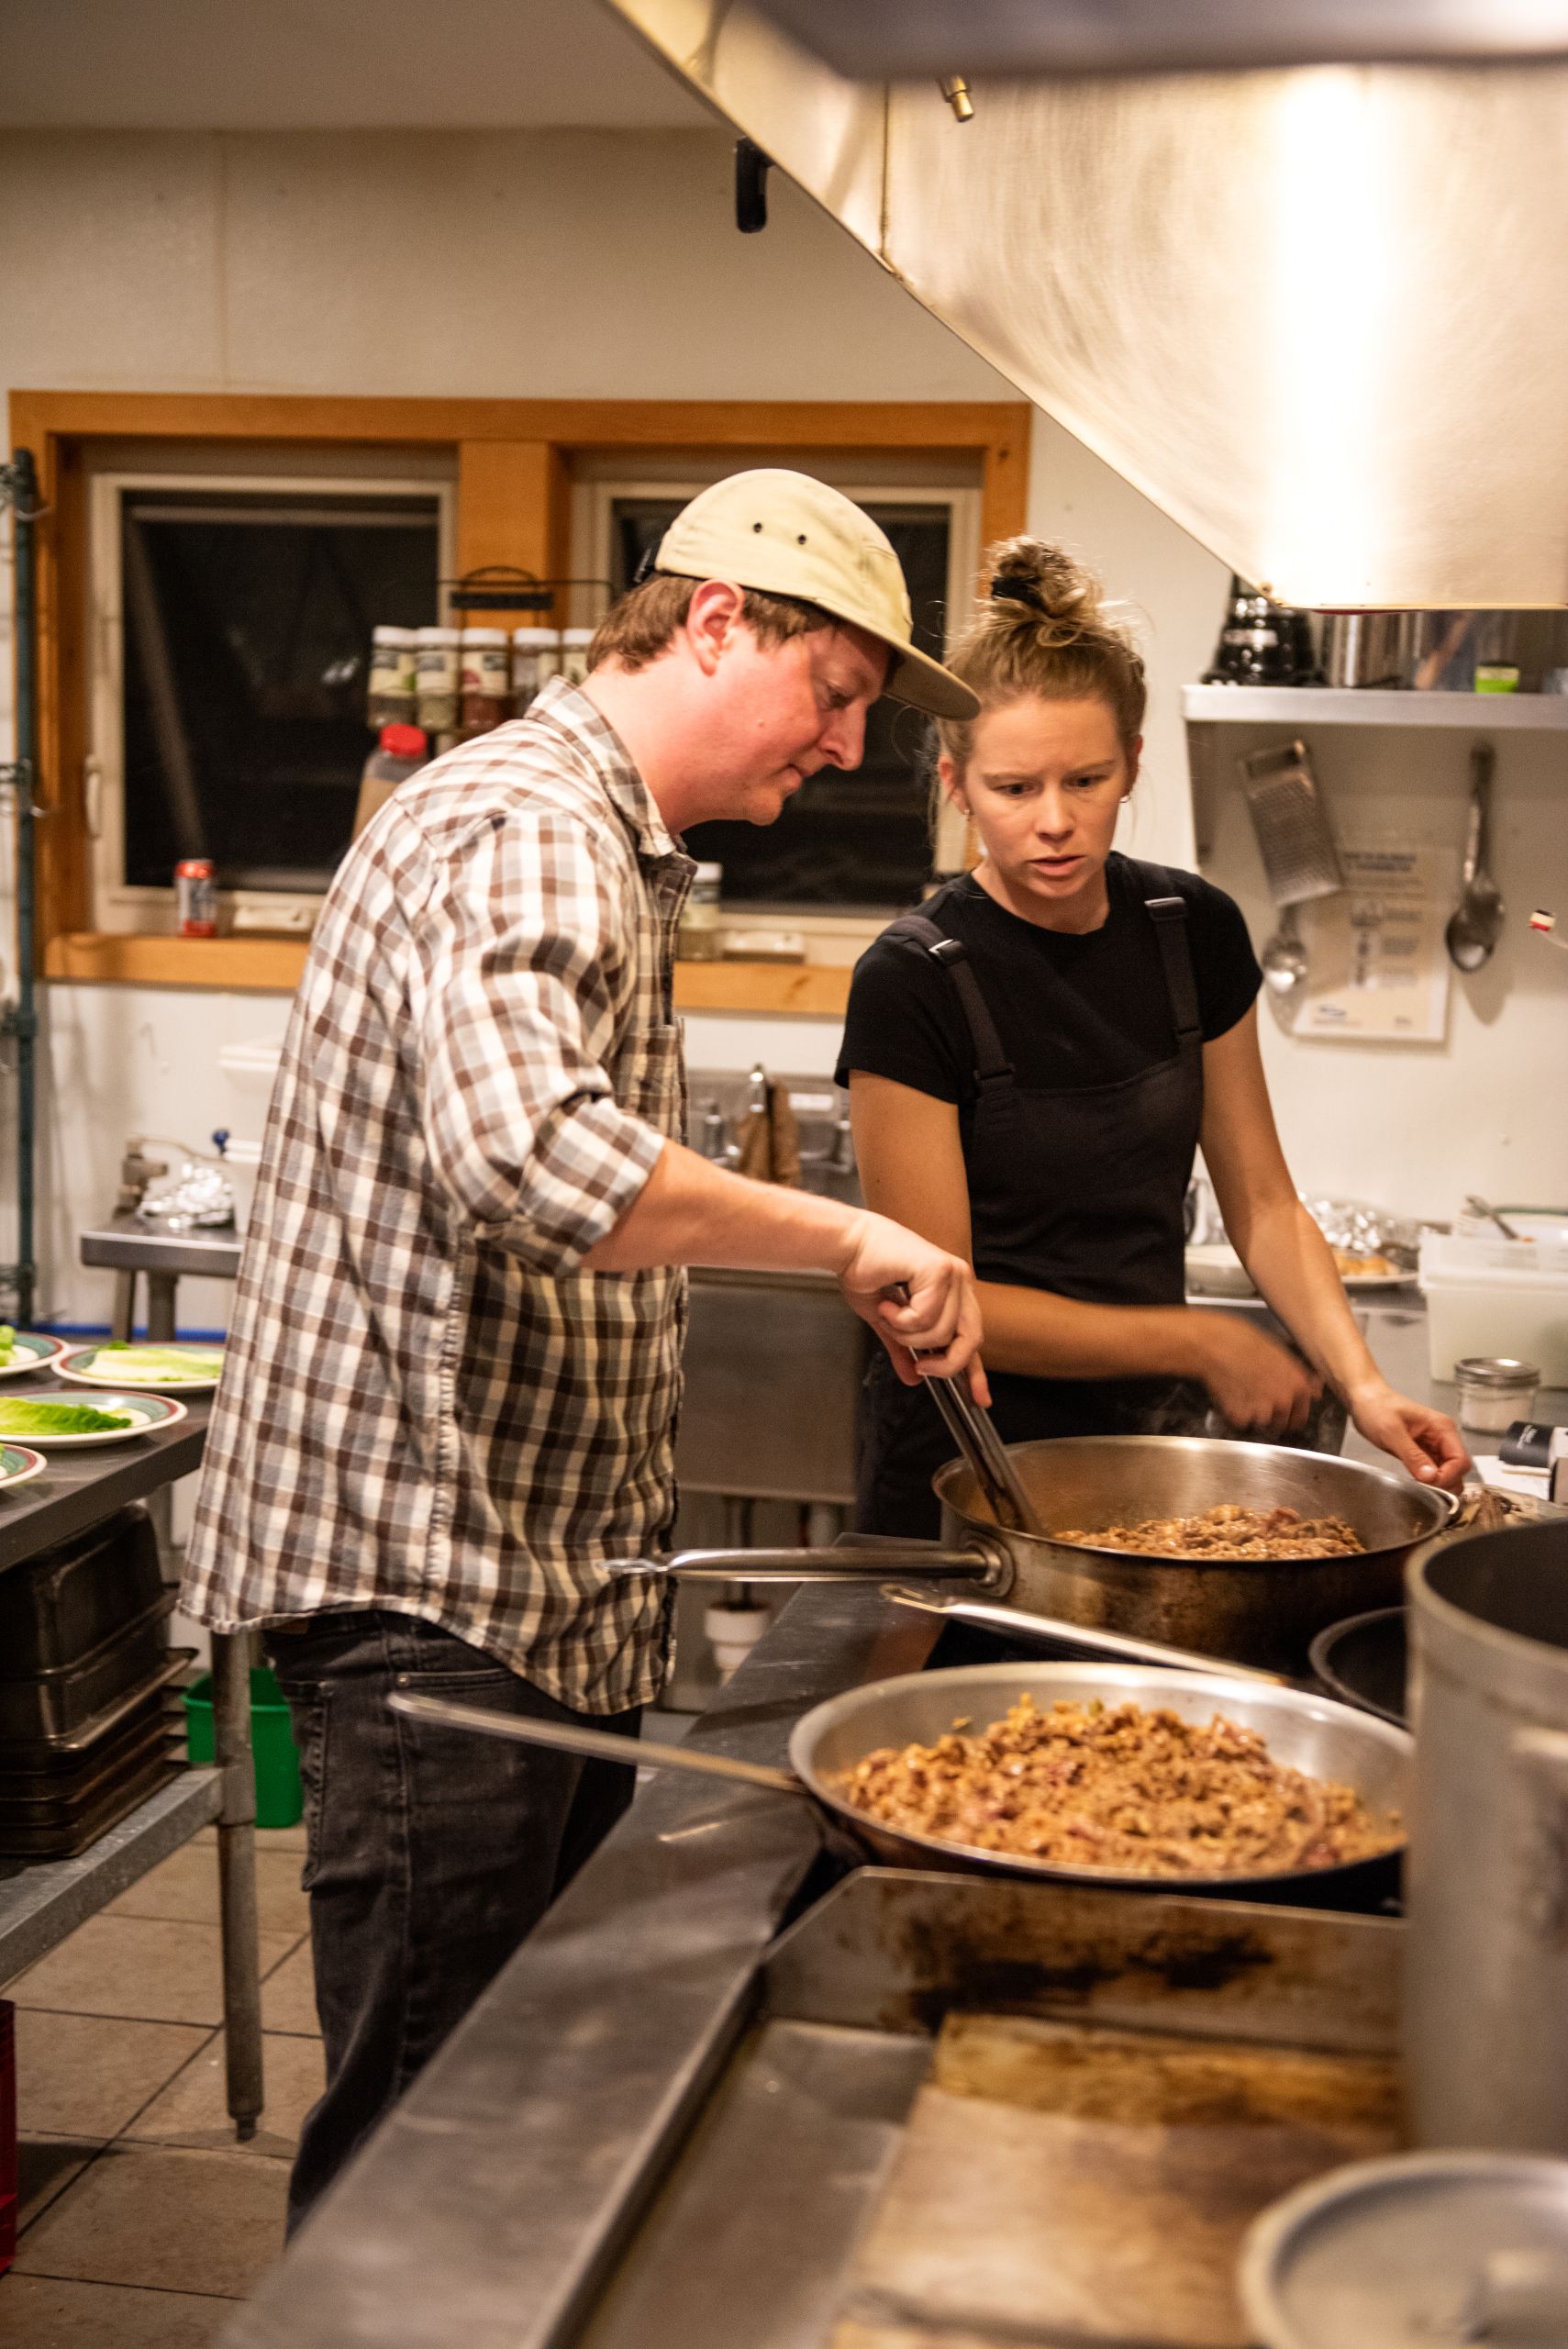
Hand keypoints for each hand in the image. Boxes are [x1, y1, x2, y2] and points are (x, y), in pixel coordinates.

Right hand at [835, 1211, 988, 1402]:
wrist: (846, 1244)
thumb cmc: (863, 1271)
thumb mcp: (887, 1321)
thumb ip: (903, 1349)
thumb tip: (912, 1379)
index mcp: (952, 1292)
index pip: (971, 1336)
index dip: (975, 1371)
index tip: (980, 1399)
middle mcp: (959, 1280)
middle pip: (969, 1339)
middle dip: (944, 1362)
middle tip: (920, 1365)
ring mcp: (952, 1274)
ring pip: (942, 1333)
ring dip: (908, 1335)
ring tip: (888, 1315)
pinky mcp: (939, 1270)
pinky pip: (926, 1318)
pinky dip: (901, 1319)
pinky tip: (887, 1302)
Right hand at [1187, 1312, 1319, 1435]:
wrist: (1216, 1345)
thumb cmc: (1246, 1342)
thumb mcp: (1281, 1352)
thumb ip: (1300, 1375)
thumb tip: (1316, 1390)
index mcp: (1297, 1386)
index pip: (1300, 1417)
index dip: (1290, 1415)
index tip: (1283, 1413)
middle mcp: (1283, 1402)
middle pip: (1280, 1425)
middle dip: (1271, 1418)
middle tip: (1257, 1402)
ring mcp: (1262, 1412)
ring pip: (1260, 1424)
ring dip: (1252, 1415)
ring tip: (1242, 1394)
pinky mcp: (1240, 1417)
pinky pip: (1240, 1421)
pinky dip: (1235, 1413)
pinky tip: (1231, 1395)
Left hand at [1348, 1383, 1470, 1489]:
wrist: (1365, 1401)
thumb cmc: (1377, 1408)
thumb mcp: (1391, 1431)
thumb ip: (1412, 1454)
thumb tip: (1431, 1476)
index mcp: (1442, 1428)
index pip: (1460, 1459)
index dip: (1448, 1476)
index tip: (1430, 1484)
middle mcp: (1442, 1437)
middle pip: (1458, 1468)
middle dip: (1445, 1482)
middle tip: (1425, 1489)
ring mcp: (1434, 1446)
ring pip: (1447, 1472)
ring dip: (1438, 1483)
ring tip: (1420, 1488)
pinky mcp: (1422, 1453)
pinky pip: (1433, 1472)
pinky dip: (1429, 1481)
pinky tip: (1417, 1483)